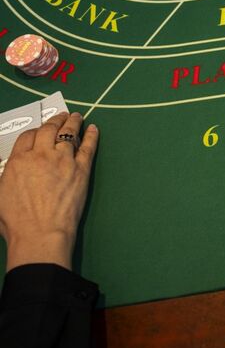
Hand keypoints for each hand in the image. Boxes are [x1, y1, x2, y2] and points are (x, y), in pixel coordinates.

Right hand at [0, 112, 98, 271]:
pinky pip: (88, 146)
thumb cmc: (16, 221)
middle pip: (49, 130)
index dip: (35, 131)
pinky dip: (91, 136)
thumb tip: (15, 170)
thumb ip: (10, 176)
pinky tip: (93, 129)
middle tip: (63, 116)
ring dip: (73, 123)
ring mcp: (63, 160)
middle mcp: (41, 155)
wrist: (40, 232)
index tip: (41, 130)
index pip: (28, 136)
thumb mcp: (1, 193)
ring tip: (77, 117)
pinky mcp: (81, 169)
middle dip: (56, 120)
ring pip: (69, 134)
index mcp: (18, 161)